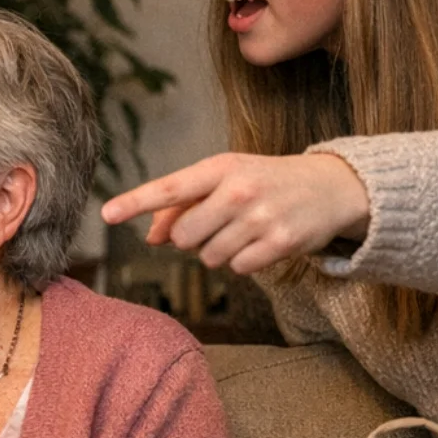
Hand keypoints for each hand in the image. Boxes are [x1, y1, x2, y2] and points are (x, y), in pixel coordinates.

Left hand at [101, 152, 369, 274]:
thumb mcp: (223, 179)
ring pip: (209, 257)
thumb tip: (152, 237)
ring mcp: (262, 217)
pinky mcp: (281, 243)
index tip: (107, 214)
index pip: (169, 188)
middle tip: (216, 224)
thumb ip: (182, 205)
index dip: (135, 202)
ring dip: (218, 251)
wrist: (330, 186)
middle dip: (191, 238)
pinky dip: (244, 261)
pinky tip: (261, 241)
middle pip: (183, 236)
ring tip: (243, 229)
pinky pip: (238, 269)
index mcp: (220, 168)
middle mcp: (239, 190)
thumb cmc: (263, 181)